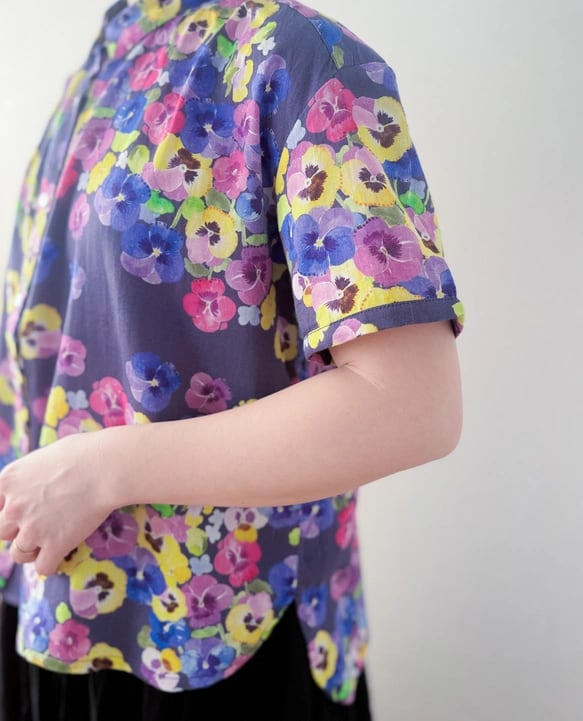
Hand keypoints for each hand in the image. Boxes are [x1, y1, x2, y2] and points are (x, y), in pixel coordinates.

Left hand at [0, 430, 117, 575]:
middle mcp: (14, 507)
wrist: (106, 468)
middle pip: (2, 531)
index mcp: (9, 480)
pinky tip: (61, 552)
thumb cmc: (84, 452)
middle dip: (18, 529)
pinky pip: (43, 567)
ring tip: (49, 541)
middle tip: (40, 522)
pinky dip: (50, 563)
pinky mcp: (55, 545)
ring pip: (18, 554)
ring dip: (31, 550)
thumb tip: (39, 482)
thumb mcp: (45, 456)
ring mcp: (32, 529)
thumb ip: (32, 475)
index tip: (24, 508)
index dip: (8, 508)